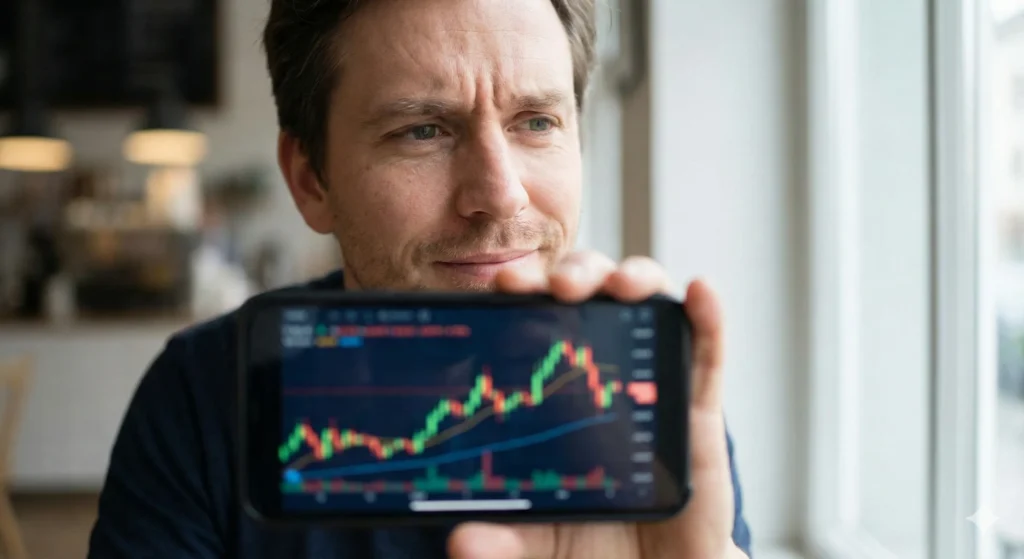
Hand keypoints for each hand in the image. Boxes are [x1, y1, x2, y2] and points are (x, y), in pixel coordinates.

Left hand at [446, 251, 746, 558]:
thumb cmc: (590, 542)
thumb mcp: (535, 543)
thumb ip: (499, 543)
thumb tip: (462, 544)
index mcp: (555, 392)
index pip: (536, 322)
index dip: (525, 292)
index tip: (505, 284)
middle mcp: (604, 373)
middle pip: (590, 299)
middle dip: (575, 274)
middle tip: (556, 286)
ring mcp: (654, 383)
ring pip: (648, 309)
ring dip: (636, 279)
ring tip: (621, 285)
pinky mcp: (698, 409)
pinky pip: (708, 355)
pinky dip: (708, 317)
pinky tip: (699, 292)